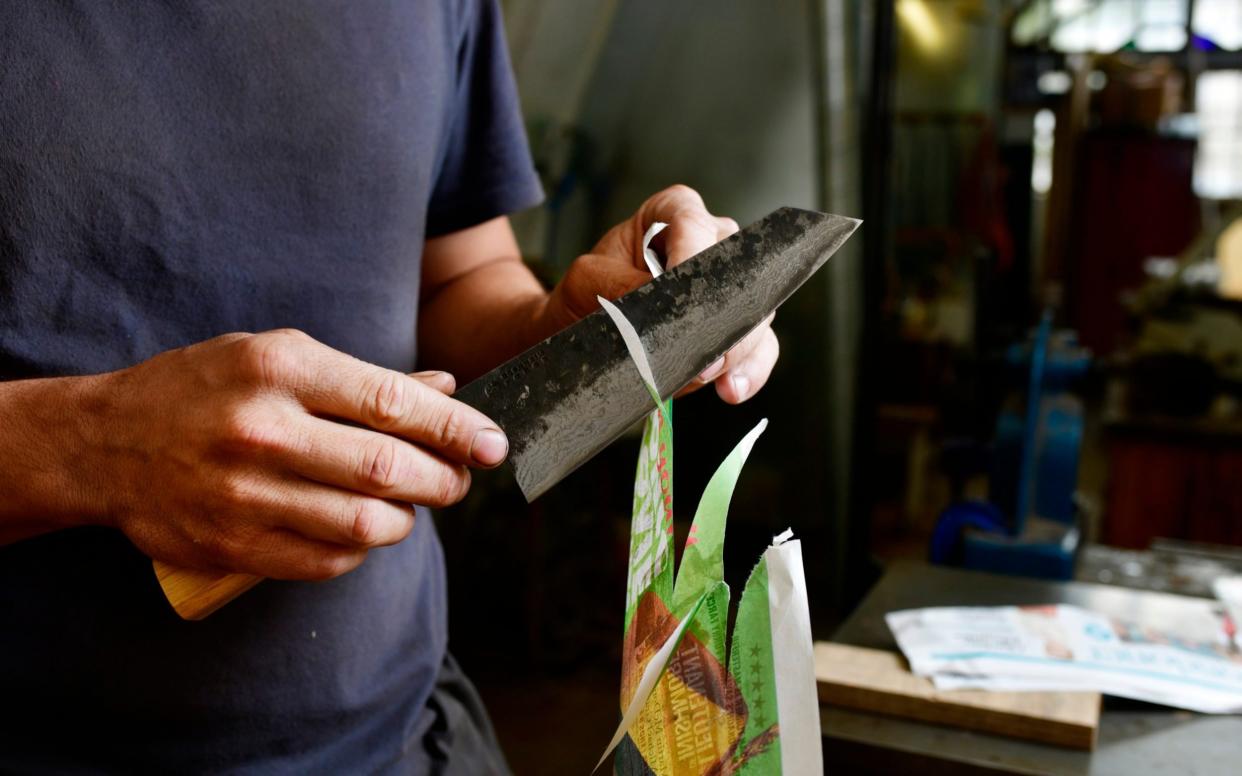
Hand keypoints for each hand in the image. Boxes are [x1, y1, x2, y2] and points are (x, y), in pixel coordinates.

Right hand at [80, 330, 506, 579]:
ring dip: (406, 518)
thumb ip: (361, 379)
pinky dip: (362, 548)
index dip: (456, 428)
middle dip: (444, 480)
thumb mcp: (276, 356)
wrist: (103, 443)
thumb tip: (445, 392)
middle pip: (387, 469)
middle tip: (458, 479)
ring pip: (365, 524)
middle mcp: (262, 431)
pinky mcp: (232, 546)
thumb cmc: (203, 388)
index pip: (392, 403)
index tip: (493, 443)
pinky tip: (361, 528)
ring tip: (408, 502)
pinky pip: (328, 560)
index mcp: (279, 370)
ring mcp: (243, 495)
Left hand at [544, 185, 778, 403]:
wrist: (585, 333)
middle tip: (697, 347)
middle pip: (736, 271)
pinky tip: (732, 389)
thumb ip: (619, 285)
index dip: (691, 255)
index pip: (693, 225)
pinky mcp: (737, 330)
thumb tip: (656, 304)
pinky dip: (749, 370)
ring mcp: (731, 287)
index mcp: (673, 213)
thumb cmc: (585, 295)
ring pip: (754, 314)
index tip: (678, 292)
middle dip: (719, 314)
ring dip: (734, 348)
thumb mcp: (586, 282)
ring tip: (708, 375)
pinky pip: (759, 347)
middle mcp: (713, 242)